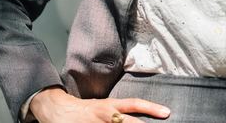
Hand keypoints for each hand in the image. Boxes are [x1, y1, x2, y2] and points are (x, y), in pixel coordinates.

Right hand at [30, 87, 170, 122]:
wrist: (58, 110)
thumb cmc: (86, 110)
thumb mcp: (104, 107)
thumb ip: (120, 113)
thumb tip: (140, 119)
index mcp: (110, 106)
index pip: (134, 104)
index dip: (151, 107)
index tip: (167, 112)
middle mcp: (106, 115)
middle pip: (128, 122)